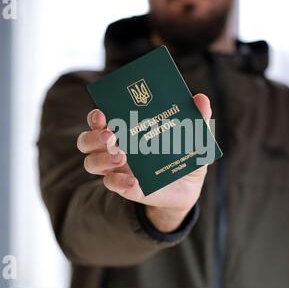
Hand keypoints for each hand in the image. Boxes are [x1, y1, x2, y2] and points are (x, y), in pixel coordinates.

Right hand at [77, 94, 211, 232]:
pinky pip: (115, 186)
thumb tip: (201, 98)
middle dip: (93, 136)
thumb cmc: (184, 155)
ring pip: (92, 164)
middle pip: (87, 142)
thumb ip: (197, 118)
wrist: (189, 188)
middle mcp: (116, 149)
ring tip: (121, 157)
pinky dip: (120, 183)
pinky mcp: (129, 189)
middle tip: (110, 135)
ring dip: (102, 159)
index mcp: (126, 131)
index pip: (99, 121)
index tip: (102, 113)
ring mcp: (119, 170)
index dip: (95, 116)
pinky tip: (133, 181)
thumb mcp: (194, 137)